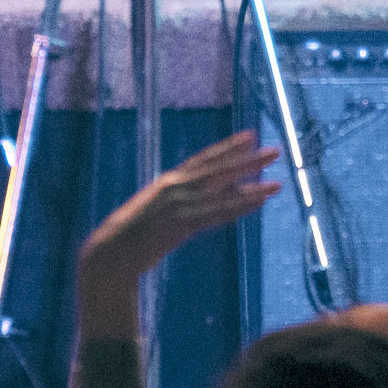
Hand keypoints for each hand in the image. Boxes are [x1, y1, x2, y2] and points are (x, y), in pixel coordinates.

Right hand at [79, 130, 281, 311]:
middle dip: (248, 159)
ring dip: (252, 185)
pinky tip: (259, 202)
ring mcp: (178, 205)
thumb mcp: (159, 211)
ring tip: (277, 182)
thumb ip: (182, 202)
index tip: (250, 136)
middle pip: (219, 169)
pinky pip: (217, 214)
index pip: (204, 158)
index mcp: (169, 181)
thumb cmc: (133, 234)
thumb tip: (207, 198)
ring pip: (223, 191)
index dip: (228, 146)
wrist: (109, 252)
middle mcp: (175, 187)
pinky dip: (239, 206)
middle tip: (275, 150)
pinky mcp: (180, 224)